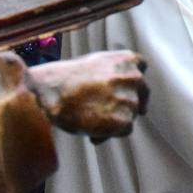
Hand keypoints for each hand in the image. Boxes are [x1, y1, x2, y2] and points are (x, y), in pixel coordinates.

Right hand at [30, 51, 147, 140]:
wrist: (52, 91)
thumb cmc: (67, 78)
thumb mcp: (97, 62)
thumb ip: (116, 72)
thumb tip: (128, 95)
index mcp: (127, 60)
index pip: (140, 68)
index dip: (129, 82)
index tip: (121, 89)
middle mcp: (134, 78)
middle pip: (141, 94)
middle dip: (127, 102)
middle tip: (106, 108)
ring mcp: (130, 100)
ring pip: (131, 113)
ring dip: (115, 118)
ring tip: (90, 118)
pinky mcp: (123, 121)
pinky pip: (125, 130)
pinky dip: (110, 132)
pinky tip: (92, 130)